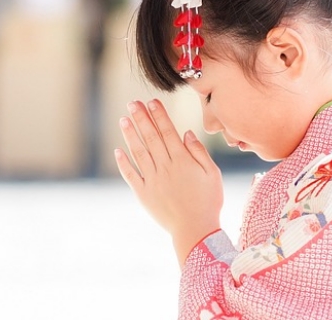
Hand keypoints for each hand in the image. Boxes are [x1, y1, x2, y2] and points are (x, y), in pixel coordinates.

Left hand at [115, 99, 222, 265]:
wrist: (195, 229)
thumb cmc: (208, 201)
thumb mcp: (213, 173)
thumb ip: (199, 152)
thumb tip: (186, 133)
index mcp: (182, 160)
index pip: (167, 132)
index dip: (159, 115)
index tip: (152, 101)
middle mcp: (165, 167)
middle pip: (151, 137)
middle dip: (141, 118)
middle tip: (133, 103)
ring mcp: (152, 180)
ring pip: (138, 152)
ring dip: (130, 134)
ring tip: (124, 119)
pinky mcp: (144, 194)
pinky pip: (131, 175)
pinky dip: (123, 162)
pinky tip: (118, 150)